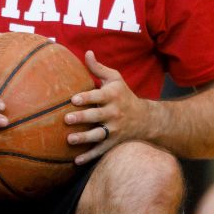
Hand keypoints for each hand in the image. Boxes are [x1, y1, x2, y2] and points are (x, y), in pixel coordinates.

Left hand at [63, 50, 148, 164]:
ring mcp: (115, 129)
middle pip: (96, 116)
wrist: (146, 119)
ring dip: (84, 138)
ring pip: (99, 135)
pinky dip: (90, 156)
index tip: (73, 99)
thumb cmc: (124, 94)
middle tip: (66, 119)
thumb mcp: (115, 79)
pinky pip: (101, 150)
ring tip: (69, 140)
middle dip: (82, 118)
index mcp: (112, 96)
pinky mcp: (114, 142)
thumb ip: (98, 68)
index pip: (98, 96)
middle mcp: (114, 113)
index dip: (86, 98)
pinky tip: (76, 161)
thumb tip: (87, 52)